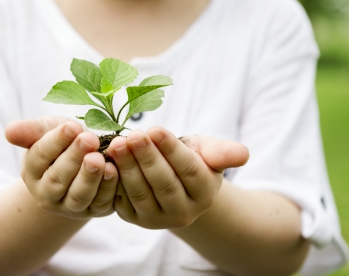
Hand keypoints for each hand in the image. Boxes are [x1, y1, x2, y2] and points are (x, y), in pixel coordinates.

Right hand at [5, 116, 118, 218]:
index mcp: (32, 171)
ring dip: (90, 177)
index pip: (40, 156)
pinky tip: (114, 169)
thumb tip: (9, 132)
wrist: (85, 161)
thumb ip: (32, 131)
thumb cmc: (65, 142)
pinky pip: (101, 202)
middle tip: (89, 139)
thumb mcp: (49, 130)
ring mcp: (71, 206)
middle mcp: (48, 194)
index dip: (56, 141)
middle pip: (58, 179)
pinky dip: (108, 187)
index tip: (71, 126)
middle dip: (74, 158)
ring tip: (99, 158)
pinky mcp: (95, 210)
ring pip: (78, 196)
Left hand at [107, 127, 248, 229]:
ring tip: (117, 144)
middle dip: (146, 158)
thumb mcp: (209, 152)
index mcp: (205, 193)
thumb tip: (243, 154)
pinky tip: (106, 161)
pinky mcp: (135, 218)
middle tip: (132, 135)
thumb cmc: (193, 159)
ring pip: (141, 193)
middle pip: (164, 183)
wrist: (175, 182)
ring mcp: (158, 219)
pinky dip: (114, 181)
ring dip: (128, 168)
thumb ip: (223, 152)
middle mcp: (184, 212)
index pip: (189, 170)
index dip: (171, 150)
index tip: (155, 129)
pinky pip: (123, 201)